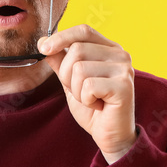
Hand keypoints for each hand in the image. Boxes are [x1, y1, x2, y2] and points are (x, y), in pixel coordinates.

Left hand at [38, 25, 136, 163]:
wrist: (109, 134)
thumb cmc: (92, 106)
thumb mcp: (70, 81)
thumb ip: (60, 61)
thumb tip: (43, 42)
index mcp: (109, 49)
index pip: (83, 31)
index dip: (61, 37)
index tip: (43, 48)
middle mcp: (120, 55)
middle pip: (76, 50)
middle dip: (66, 75)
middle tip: (80, 91)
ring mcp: (124, 69)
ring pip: (79, 69)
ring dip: (76, 90)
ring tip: (91, 99)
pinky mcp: (124, 86)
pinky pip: (88, 86)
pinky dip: (86, 100)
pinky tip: (98, 105)